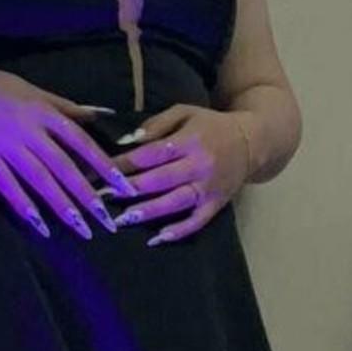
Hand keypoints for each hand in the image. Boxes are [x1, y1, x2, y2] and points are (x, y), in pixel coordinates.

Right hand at [0, 58, 139, 239]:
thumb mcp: (30, 89)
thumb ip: (64, 106)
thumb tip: (101, 114)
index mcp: (43, 111)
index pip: (81, 141)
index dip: (104, 165)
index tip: (124, 186)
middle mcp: (28, 129)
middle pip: (64, 167)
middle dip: (88, 196)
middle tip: (108, 221)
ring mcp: (4, 145)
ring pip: (40, 180)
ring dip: (62, 207)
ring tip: (81, 230)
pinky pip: (7, 187)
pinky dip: (24, 207)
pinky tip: (40, 226)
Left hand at [105, 103, 250, 244]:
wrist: (251, 142)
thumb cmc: (210, 126)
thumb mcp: (184, 112)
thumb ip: (156, 124)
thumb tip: (127, 141)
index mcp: (189, 141)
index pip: (150, 154)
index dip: (123, 164)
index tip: (100, 172)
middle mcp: (199, 165)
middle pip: (159, 180)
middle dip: (128, 190)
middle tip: (101, 198)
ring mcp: (209, 188)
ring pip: (175, 202)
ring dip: (148, 211)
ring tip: (122, 219)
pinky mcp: (216, 204)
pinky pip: (197, 221)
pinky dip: (178, 231)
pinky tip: (157, 238)